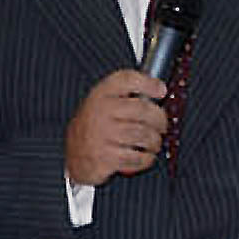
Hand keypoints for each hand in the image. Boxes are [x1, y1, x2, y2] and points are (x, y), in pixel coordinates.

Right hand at [64, 70, 166, 184]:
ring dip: (155, 141)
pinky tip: (145, 155)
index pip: (127, 79)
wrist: (75, 152)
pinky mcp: (104, 157)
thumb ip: (129, 92)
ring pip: (143, 135)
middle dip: (160, 119)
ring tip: (154, 142)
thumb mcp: (106, 100)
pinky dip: (146, 158)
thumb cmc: (97, 123)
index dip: (148, 83)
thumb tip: (161, 89)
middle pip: (143, 109)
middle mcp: (100, 111)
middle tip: (162, 125)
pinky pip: (137, 157)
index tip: (161, 90)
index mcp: (102, 93)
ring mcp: (101, 135)